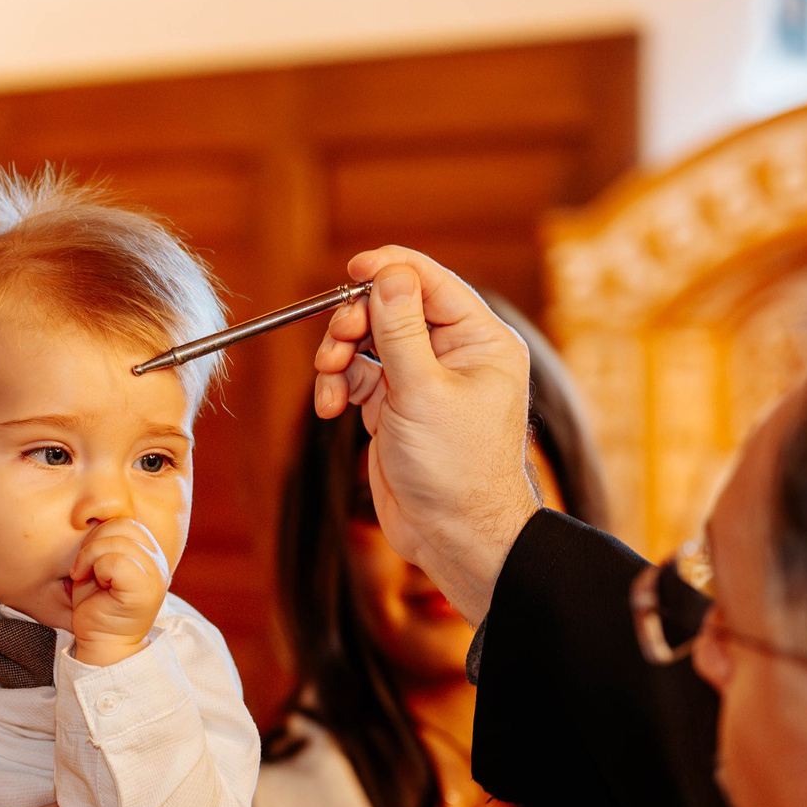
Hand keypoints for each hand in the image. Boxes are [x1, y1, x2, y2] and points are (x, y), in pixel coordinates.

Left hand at [68, 517, 169, 665]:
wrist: (102, 644)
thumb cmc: (97, 606)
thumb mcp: (100, 565)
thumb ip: (106, 541)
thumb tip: (97, 515)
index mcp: (151, 553)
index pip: (126, 521)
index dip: (99, 535)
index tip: (88, 561)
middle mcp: (159, 562)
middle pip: (122, 525)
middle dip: (93, 543)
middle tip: (83, 568)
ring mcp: (156, 575)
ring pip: (117, 540)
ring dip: (90, 556)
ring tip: (86, 576)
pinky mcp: (146, 589)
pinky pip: (115, 560)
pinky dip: (94, 567)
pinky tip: (89, 582)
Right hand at [312, 247, 539, 622]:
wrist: (455, 536)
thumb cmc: (456, 470)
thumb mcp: (422, 391)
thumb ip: (400, 328)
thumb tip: (390, 272)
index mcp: (479, 341)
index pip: (431, 283)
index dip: (389, 271)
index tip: (352, 271)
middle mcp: (454, 355)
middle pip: (392, 308)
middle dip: (355, 321)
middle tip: (337, 343)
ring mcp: (423, 381)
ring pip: (368, 342)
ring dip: (339, 355)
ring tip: (328, 380)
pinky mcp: (397, 408)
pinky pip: (358, 378)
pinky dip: (338, 386)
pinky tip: (328, 407)